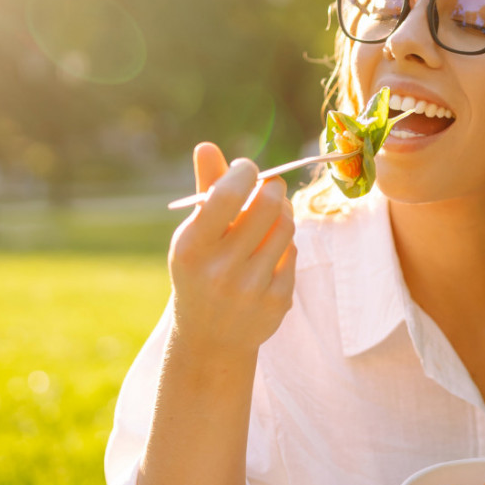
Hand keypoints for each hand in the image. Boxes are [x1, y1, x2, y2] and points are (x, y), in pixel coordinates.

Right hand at [167, 143, 296, 353]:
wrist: (210, 338)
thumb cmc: (201, 271)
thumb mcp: (194, 235)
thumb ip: (205, 190)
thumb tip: (207, 146)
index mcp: (191, 248)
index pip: (229, 194)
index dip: (245, 171)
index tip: (246, 170)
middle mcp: (220, 270)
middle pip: (267, 205)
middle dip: (272, 188)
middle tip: (268, 187)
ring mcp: (251, 289)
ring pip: (286, 227)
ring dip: (282, 213)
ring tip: (270, 216)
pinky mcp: (277, 302)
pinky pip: (292, 252)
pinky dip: (284, 244)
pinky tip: (270, 251)